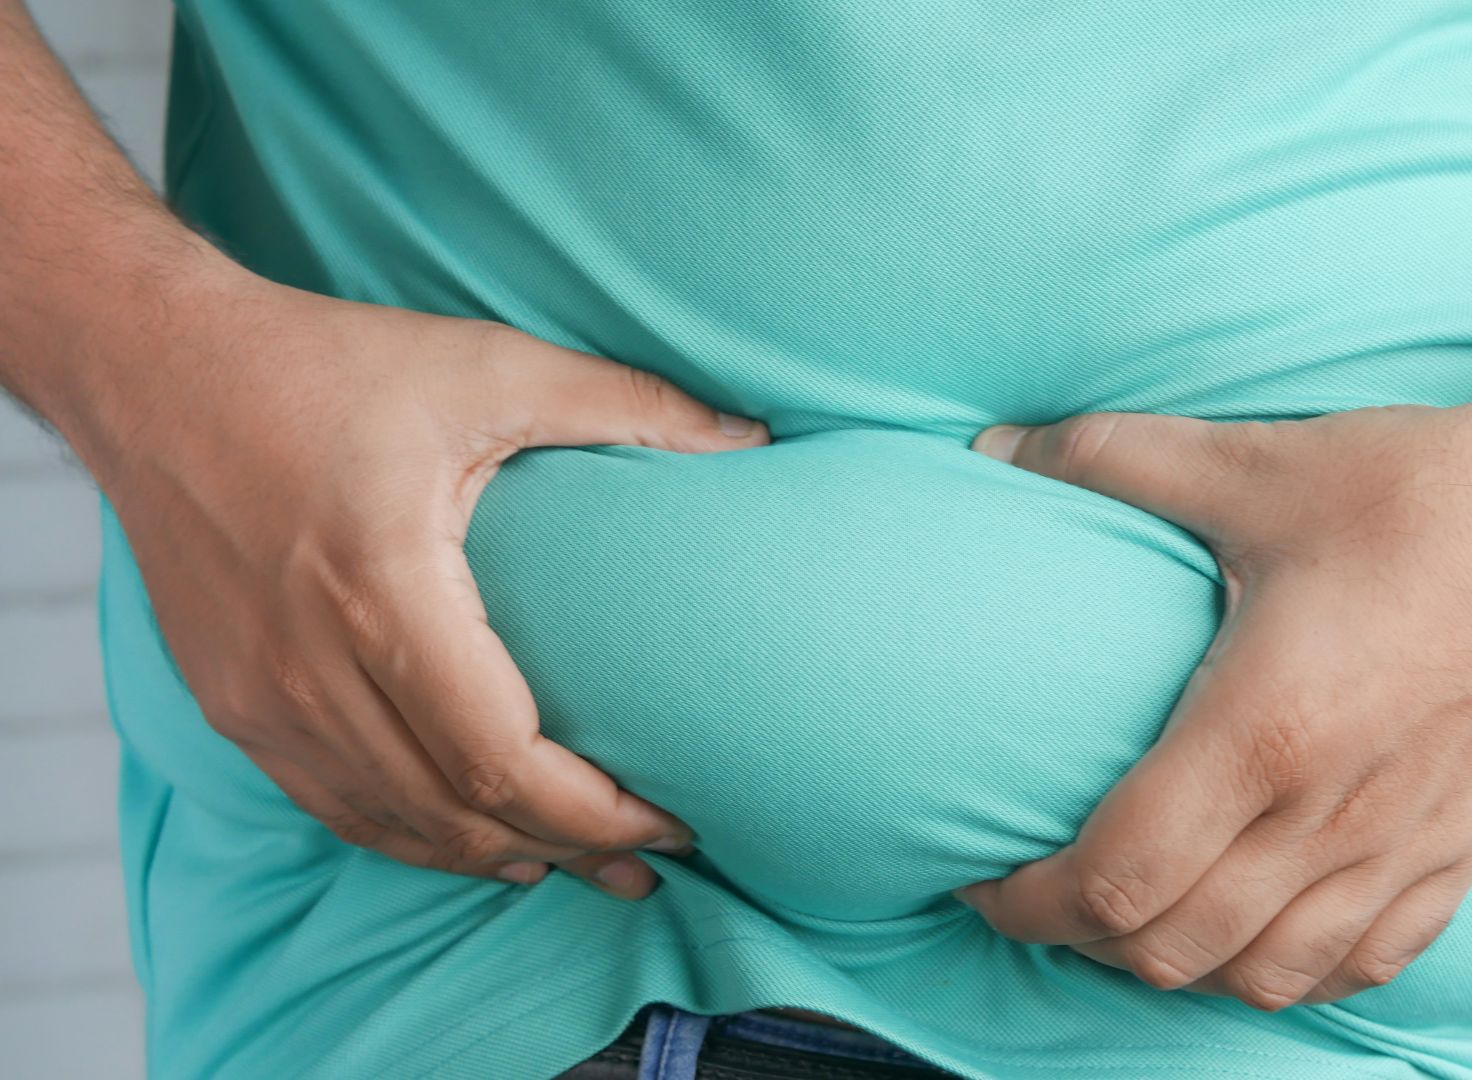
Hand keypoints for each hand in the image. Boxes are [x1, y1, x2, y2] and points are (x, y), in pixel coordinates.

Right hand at [89, 268, 767, 898]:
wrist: (154, 370)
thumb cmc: (325, 363)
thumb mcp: (488, 365)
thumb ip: (628, 403)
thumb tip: (750, 439)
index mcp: (383, 589)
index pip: (503, 758)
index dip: (597, 812)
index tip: (672, 820)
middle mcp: (309, 664)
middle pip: (457, 811)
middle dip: (567, 850)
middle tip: (649, 865)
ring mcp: (259, 696)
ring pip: (393, 825)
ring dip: (493, 856)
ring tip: (578, 867)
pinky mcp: (230, 702)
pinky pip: (332, 806)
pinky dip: (412, 837)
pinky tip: (472, 841)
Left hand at [956, 393, 1471, 1007]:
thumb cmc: (1425, 489)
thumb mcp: (1254, 463)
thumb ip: (1108, 459)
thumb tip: (990, 448)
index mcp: (1265, 730)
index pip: (1116, 878)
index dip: (1029, 902)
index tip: (985, 879)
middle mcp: (1332, 815)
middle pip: (1172, 950)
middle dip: (1082, 941)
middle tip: (1046, 892)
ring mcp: (1406, 848)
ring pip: (1263, 975)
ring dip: (1178, 965)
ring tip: (1137, 914)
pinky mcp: (1466, 853)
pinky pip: (1365, 965)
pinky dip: (1289, 970)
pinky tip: (1257, 931)